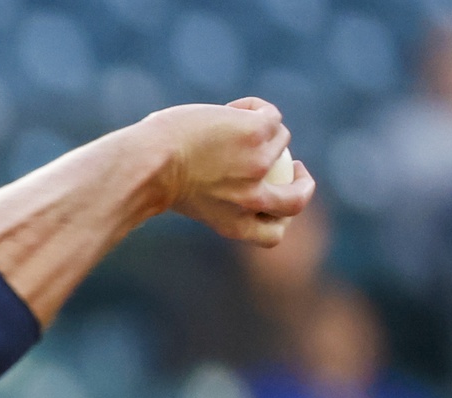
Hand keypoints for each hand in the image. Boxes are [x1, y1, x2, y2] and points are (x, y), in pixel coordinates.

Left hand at [143, 97, 315, 245]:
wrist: (146, 163)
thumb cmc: (152, 181)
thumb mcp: (191, 200)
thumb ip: (220, 198)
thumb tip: (231, 173)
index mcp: (235, 224)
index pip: (272, 234)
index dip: (281, 217)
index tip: (276, 198)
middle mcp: (252, 199)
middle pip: (298, 200)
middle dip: (304, 184)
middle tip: (294, 167)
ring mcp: (259, 165)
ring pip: (283, 141)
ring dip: (263, 129)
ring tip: (230, 124)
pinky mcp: (258, 133)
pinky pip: (271, 115)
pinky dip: (255, 109)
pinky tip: (231, 110)